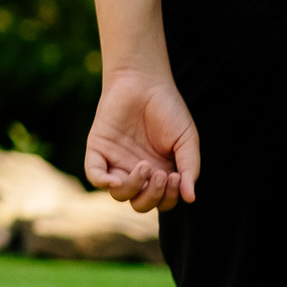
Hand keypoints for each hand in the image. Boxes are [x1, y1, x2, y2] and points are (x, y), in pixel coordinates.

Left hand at [83, 67, 200, 211]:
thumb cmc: (168, 110)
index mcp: (159, 172)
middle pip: (140, 203)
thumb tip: (191, 198)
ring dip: (134, 187)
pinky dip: (103, 182)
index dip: (169, 198)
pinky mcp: (98, 150)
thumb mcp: (186, 140)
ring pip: (119, 194)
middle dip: (153, 196)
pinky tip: (116, 178)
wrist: (144, 82)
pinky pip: (95, 176)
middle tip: (162, 174)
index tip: (177, 177)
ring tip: (145, 165)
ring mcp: (116, 162)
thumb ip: (189, 168)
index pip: (162, 201)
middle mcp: (136, 171)